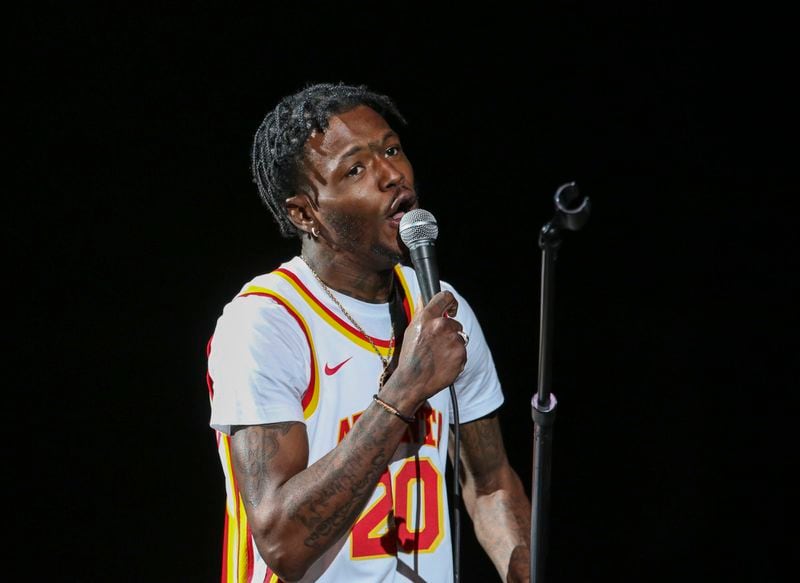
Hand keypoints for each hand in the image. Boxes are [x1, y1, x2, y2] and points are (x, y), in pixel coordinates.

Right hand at [387, 290, 466, 405]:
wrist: (412, 381)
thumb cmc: (410, 357)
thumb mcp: (411, 331)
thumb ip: (421, 313)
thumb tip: (423, 298)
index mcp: (427, 317)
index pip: (445, 297)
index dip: (451, 303)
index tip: (452, 309)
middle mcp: (441, 326)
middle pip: (455, 323)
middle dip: (449, 332)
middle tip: (437, 345)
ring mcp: (453, 341)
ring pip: (460, 338)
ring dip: (452, 345)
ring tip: (438, 356)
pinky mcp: (461, 355)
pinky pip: (462, 352)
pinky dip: (456, 357)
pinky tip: (443, 363)